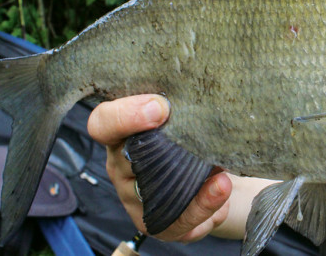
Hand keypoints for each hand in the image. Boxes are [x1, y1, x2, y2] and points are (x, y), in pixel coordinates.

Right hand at [87, 94, 231, 241]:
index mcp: (122, 135)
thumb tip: (205, 100)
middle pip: (128, 165)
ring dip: (195, 197)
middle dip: (164, 157)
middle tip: (201, 146)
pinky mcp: (159, 224)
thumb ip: (184, 109)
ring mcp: (137, 200)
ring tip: (222, 183)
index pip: (104, 123)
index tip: (159, 107)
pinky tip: (221, 200)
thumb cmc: (189, 136)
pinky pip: (180, 224)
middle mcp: (123, 169)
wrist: (211, 173)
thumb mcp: (184, 118)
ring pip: (158, 204)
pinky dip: (206, 211)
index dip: (125, 116)